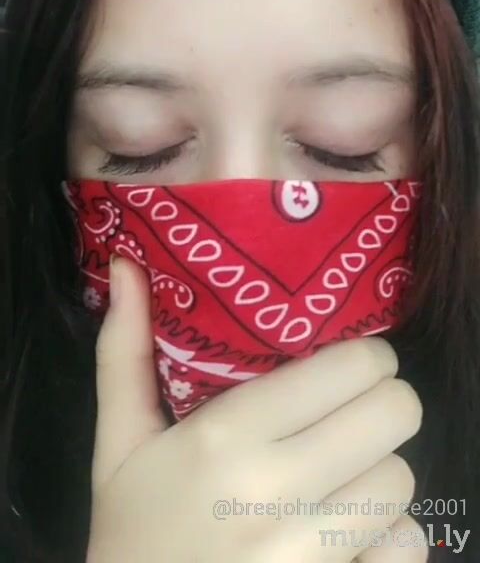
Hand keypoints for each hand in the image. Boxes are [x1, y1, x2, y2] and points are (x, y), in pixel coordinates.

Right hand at [86, 255, 425, 561]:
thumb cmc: (131, 530)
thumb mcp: (119, 442)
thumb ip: (124, 352)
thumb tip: (127, 263)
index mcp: (225, 437)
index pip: (352, 367)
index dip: (365, 357)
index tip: (347, 365)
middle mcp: (276, 492)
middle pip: (395, 413)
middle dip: (381, 404)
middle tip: (352, 413)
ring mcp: (312, 554)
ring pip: (403, 480)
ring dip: (379, 471)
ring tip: (340, 474)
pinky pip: (408, 546)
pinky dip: (388, 535)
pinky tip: (348, 531)